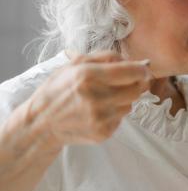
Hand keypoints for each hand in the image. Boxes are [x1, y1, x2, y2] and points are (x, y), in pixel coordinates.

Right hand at [26, 51, 150, 148]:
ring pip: (130, 105)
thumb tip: (135, 61)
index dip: (142, 70)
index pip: (132, 72)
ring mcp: (100, 118)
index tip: (143, 69)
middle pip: (137, 89)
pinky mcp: (103, 132)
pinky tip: (98, 111)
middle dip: (136, 84)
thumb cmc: (58, 89)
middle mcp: (96, 98)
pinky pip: (121, 119)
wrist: (42, 122)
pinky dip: (115, 113)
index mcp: (88, 76)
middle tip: (127, 82)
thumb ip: (106, 57)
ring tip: (104, 98)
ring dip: (124, 99)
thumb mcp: (74, 65)